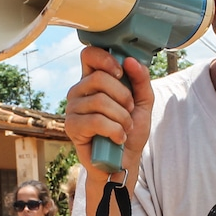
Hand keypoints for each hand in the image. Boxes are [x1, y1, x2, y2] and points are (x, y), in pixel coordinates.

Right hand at [64, 46, 152, 176]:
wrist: (125, 160)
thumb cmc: (130, 131)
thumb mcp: (144, 102)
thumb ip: (141, 80)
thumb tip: (131, 61)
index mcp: (93, 80)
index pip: (89, 55)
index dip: (106, 59)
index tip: (121, 72)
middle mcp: (80, 91)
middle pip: (99, 78)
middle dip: (122, 96)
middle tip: (129, 110)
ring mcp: (73, 108)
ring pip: (99, 100)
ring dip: (121, 117)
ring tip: (124, 128)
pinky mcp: (72, 126)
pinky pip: (95, 120)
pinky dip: (114, 130)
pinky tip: (117, 138)